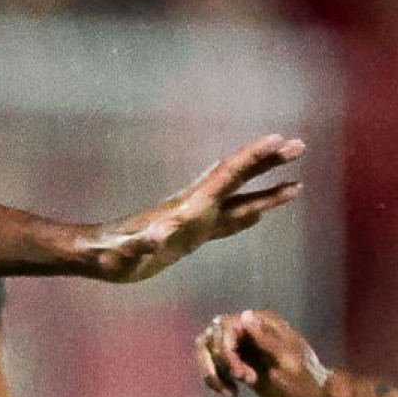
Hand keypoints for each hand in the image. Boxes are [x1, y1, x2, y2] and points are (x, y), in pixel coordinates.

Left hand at [84, 136, 304, 282]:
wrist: (97, 255)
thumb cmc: (108, 255)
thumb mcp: (124, 251)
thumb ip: (141, 243)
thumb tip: (157, 235)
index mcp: (188, 207)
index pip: (227, 176)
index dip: (253, 159)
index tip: (279, 141)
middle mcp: (196, 207)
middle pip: (239, 178)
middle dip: (269, 162)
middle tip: (300, 146)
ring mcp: (195, 220)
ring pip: (239, 198)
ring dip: (267, 189)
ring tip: (297, 184)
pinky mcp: (192, 235)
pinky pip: (230, 221)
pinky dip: (251, 212)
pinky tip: (261, 213)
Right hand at [195, 308, 332, 396]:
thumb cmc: (307, 382)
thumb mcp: (288, 362)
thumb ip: (267, 340)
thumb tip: (246, 315)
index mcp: (263, 322)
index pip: (226, 326)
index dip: (225, 349)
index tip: (240, 374)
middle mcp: (250, 330)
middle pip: (212, 337)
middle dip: (221, 362)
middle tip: (245, 380)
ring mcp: (244, 347)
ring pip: (209, 351)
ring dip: (213, 372)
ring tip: (232, 392)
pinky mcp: (241, 364)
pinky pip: (215, 366)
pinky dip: (216, 380)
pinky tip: (232, 394)